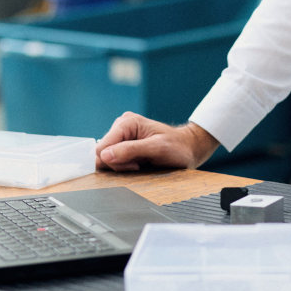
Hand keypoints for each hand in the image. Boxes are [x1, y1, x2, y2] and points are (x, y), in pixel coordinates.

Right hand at [94, 113, 218, 170]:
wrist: (188, 148)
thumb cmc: (177, 147)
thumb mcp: (157, 148)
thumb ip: (131, 150)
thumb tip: (105, 156)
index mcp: (126, 123)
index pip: (102, 148)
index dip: (114, 161)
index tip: (135, 164)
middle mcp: (121, 127)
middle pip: (102, 155)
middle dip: (119, 164)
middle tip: (140, 165)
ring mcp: (121, 136)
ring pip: (107, 160)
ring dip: (122, 166)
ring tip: (141, 164)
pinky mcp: (123, 146)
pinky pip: (113, 161)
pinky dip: (124, 167)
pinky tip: (138, 164)